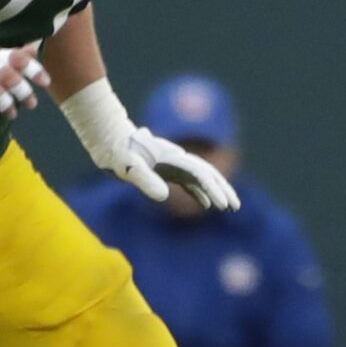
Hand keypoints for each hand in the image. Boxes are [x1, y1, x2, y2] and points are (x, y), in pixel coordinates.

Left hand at [93, 126, 240, 210]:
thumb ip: (146, 180)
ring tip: (229, 207)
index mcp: (173, 158)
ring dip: (216, 191)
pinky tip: (205, 205)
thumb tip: (165, 197)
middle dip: (224, 190)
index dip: (213, 190)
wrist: (109, 138)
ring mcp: (173, 164)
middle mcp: (178, 160)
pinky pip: (189, 182)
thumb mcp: (129, 168)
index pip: (200, 175)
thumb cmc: (117, 153)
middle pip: (208, 173)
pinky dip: (200, 192)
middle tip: (236, 207)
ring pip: (202, 177)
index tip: (224, 204)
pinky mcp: (166, 170)